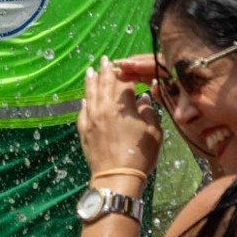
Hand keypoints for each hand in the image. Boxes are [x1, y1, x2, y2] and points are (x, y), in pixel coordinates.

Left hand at [77, 57, 161, 179]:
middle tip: (104, 60)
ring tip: (90, 71)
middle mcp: (104, 108)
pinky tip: (85, 98)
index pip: (123, 84)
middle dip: (105, 71)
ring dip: (91, 81)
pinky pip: (83, 111)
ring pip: (90, 95)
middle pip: (104, 85)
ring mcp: (91, 119)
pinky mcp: (84, 130)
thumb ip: (149, 112)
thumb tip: (143, 98)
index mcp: (122, 107)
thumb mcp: (153, 132)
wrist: (117, 176)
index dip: (125, 74)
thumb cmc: (139, 154)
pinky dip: (84, 102)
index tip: (126, 67)